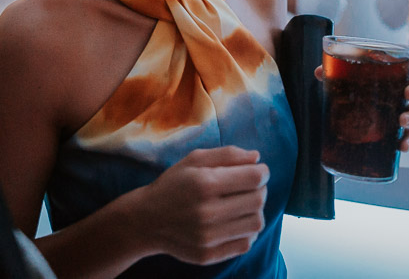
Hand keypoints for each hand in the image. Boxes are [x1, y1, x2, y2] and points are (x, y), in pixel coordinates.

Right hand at [127, 146, 268, 265]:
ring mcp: (208, 237)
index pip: (253, 178)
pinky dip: (247, 231)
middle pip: (258, 200)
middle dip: (260, 189)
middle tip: (250, 186)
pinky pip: (246, 244)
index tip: (258, 171)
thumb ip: (227, 155)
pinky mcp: (209, 254)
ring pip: (256, 224)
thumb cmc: (172, 185)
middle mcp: (207, 212)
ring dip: (255, 211)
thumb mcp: (194, 160)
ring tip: (243, 205)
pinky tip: (235, 222)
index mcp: (204, 183)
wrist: (146, 221)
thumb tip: (257, 157)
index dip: (262, 172)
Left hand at [314, 56, 408, 151]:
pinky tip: (402, 146)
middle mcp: (401, 95)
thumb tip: (319, 72)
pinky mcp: (397, 134)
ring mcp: (401, 114)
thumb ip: (331, 74)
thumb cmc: (352, 94)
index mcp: (392, 77)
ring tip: (402, 121)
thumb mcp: (341, 83)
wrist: (346, 123)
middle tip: (407, 93)